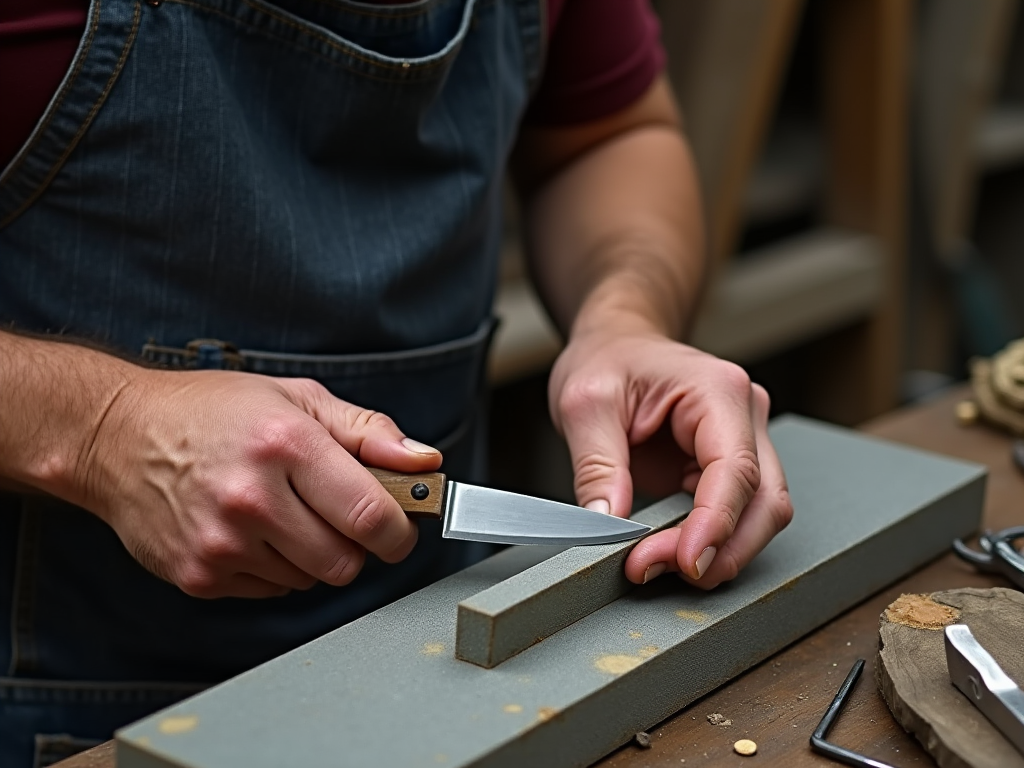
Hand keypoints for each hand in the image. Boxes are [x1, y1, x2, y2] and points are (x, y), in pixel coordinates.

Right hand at [82, 370, 438, 597]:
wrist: (117, 436)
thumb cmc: (213, 412)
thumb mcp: (297, 399)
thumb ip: (369, 433)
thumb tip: (425, 463)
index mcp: (286, 445)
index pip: (373, 516)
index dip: (400, 531)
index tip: (400, 527)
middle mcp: (252, 499)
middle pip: (346, 562)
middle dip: (355, 544)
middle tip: (335, 513)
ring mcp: (221, 544)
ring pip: (310, 580)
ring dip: (312, 555)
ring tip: (282, 511)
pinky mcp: (199, 575)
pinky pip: (271, 590)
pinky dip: (275, 568)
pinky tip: (250, 530)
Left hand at [549, 328, 792, 588]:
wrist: (616, 344)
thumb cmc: (607, 359)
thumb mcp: (585, 403)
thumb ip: (597, 464)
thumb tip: (608, 523)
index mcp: (718, 390)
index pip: (736, 469)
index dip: (716, 524)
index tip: (686, 562)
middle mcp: (745, 416)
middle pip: (764, 502)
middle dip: (717, 549)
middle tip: (650, 568)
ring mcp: (744, 443)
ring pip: (759, 516)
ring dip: (715, 553)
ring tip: (651, 564)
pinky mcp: (729, 469)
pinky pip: (735, 516)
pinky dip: (706, 543)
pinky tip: (667, 554)